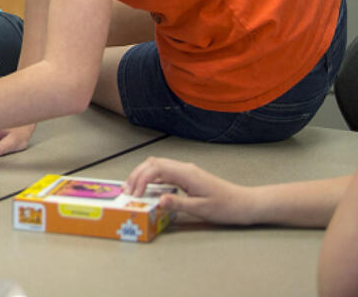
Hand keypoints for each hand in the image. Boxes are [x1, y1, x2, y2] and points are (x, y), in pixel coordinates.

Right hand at [123, 156, 254, 224]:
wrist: (245, 203)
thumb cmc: (227, 206)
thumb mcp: (201, 209)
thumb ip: (178, 204)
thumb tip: (157, 201)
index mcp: (187, 173)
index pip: (156, 168)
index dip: (141, 179)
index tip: (134, 193)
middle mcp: (185, 169)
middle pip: (153, 163)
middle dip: (137, 174)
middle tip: (127, 190)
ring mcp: (186, 172)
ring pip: (158, 166)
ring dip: (143, 175)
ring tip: (133, 188)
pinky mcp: (188, 177)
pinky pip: (165, 173)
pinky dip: (152, 179)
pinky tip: (149, 189)